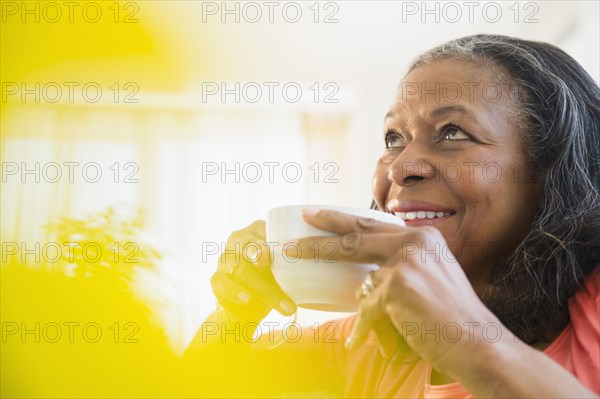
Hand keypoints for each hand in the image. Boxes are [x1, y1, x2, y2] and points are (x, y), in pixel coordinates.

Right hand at [210, 220, 296, 323]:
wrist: (247, 307)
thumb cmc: (271, 277)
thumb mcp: (284, 267)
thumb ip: (294, 260)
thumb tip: (319, 258)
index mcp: (255, 231)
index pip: (262, 229)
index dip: (272, 236)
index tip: (284, 247)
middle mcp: (237, 241)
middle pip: (245, 244)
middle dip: (255, 250)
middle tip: (265, 260)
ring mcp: (224, 260)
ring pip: (240, 270)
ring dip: (262, 288)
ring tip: (282, 303)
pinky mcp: (216, 280)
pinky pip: (223, 284)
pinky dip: (235, 292)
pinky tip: (247, 299)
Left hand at [287, 209, 494, 371]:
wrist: (477, 342)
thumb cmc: (452, 316)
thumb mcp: (430, 278)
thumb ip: (400, 269)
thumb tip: (365, 280)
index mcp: (422, 236)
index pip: (373, 224)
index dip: (342, 220)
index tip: (317, 217)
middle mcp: (414, 241)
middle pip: (355, 236)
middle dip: (320, 236)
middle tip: (295, 236)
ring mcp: (406, 261)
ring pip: (361, 279)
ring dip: (357, 300)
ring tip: (343, 306)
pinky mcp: (398, 285)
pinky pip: (367, 309)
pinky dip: (363, 326)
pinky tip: (359, 339)